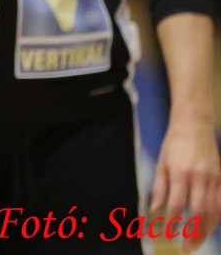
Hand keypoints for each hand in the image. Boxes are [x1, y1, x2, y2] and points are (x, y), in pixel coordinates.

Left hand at [151, 117, 220, 250]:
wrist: (194, 126)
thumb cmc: (174, 145)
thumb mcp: (161, 163)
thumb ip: (159, 188)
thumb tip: (155, 210)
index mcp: (180, 172)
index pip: (176, 204)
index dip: (171, 222)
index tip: (165, 234)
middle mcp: (199, 177)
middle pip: (199, 211)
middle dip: (192, 232)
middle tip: (186, 247)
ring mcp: (214, 178)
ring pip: (214, 211)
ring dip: (206, 230)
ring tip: (197, 242)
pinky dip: (217, 218)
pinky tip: (210, 227)